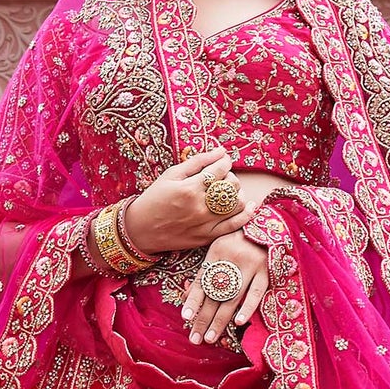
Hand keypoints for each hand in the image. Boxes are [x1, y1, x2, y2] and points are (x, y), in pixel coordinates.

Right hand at [121, 148, 275, 255]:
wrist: (140, 229)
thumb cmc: (153, 199)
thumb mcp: (171, 175)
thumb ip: (197, 162)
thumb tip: (220, 151)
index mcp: (190, 188)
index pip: (220, 169)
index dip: (224, 161)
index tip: (222, 160)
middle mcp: (200, 207)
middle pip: (232, 186)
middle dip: (231, 177)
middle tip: (222, 177)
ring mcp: (205, 224)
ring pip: (238, 205)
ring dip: (239, 193)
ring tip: (229, 191)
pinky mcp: (207, 237)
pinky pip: (235, 226)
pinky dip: (246, 214)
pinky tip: (249, 205)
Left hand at [182, 231, 270, 344]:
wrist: (267, 224)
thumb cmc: (238, 240)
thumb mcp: (218, 249)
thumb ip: (206, 272)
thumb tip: (188, 296)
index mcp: (216, 253)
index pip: (202, 281)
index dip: (193, 300)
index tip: (185, 317)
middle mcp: (231, 259)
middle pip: (214, 295)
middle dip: (203, 318)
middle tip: (195, 338)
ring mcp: (250, 266)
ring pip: (232, 298)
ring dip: (220, 320)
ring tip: (210, 338)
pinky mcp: (266, 271)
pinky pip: (256, 293)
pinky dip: (247, 307)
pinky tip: (238, 321)